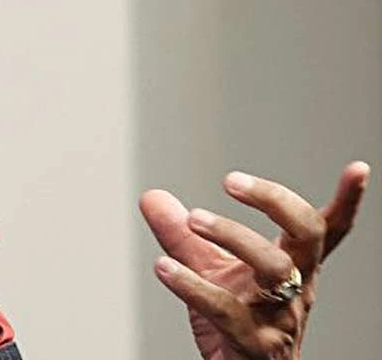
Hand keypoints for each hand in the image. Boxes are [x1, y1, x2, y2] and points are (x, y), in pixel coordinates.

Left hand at [140, 161, 369, 359]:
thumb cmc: (235, 321)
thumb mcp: (208, 269)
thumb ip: (180, 234)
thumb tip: (152, 197)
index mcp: (293, 265)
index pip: (324, 230)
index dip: (346, 202)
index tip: (358, 168)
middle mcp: (295, 287)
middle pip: (305, 236)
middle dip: (275, 201)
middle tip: (231, 180)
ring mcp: (280, 317)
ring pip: (274, 269)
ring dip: (233, 235)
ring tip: (192, 218)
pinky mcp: (255, 345)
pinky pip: (228, 312)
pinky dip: (193, 287)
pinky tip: (164, 267)